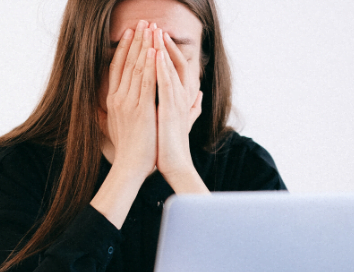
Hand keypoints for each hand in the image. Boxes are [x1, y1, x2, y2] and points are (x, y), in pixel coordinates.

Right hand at [104, 20, 157, 178]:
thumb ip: (115, 112)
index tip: (131, 33)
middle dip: (136, 40)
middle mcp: (118, 98)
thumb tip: (108, 106)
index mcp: (114, 100)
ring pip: (136, 68)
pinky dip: (150, 65)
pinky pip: (146, 82)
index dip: (124, 48)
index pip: (118, 67)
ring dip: (144, 46)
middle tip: (143, 22)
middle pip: (126, 62)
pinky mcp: (141, 109)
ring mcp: (129, 103)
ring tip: (150, 28)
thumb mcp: (117, 126)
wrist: (130, 166)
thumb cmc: (128, 149)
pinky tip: (154, 50)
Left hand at [153, 28, 202, 179]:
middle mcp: (180, 97)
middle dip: (163, 43)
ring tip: (154, 31)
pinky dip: (160, 68)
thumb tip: (199, 95)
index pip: (174, 67)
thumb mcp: (181, 121)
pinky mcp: (170, 110)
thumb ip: (191, 107)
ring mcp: (176, 103)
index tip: (156, 36)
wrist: (175, 166)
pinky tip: (154, 55)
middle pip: (172, 62)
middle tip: (154, 24)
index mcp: (180, 98)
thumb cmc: (172, 146)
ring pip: (169, 69)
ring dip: (162, 49)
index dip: (166, 50)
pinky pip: (165, 85)